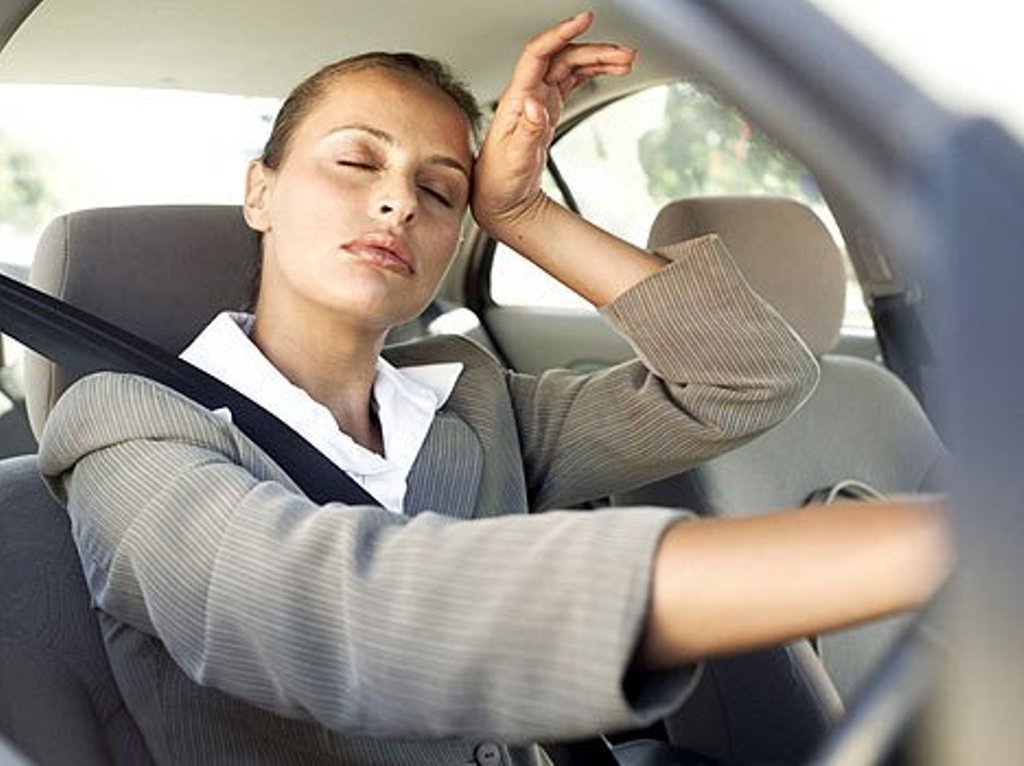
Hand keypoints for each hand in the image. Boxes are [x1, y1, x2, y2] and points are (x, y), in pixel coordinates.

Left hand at [472, 11, 635, 237]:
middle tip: (625, 54)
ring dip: (598, 60)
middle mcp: (527, 94)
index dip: (561, 33)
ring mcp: (539, 101)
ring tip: (627, 61)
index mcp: (516, 99)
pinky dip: (592, 73)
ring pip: (571, 67)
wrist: (500, 198)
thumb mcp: (514, 158)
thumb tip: (535, 103)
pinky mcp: (548, 111)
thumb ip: (526, 130)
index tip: (583, 20)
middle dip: (595, 50)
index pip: (539, 53)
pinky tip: (610, 71)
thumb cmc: (499, 180)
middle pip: (563, 57)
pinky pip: (572, 82)